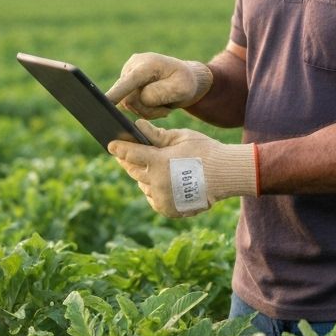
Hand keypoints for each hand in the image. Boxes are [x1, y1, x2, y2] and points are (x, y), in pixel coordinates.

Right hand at [106, 52, 212, 118]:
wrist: (185, 79)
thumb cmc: (185, 82)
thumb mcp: (182, 88)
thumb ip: (162, 92)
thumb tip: (139, 96)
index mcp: (147, 64)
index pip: (129, 81)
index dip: (117, 92)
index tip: (105, 102)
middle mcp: (133, 66)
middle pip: (129, 99)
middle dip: (148, 109)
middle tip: (166, 109)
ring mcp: (127, 74)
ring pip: (129, 104)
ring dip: (147, 110)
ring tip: (163, 104)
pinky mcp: (126, 84)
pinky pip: (129, 105)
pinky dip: (144, 109)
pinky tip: (156, 104)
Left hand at [108, 120, 257, 217]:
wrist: (226, 175)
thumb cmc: (204, 150)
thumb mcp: (181, 137)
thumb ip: (157, 134)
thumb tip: (136, 126)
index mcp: (158, 162)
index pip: (130, 153)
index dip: (118, 148)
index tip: (110, 144)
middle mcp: (157, 183)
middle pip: (132, 170)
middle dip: (128, 161)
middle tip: (125, 154)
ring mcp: (162, 198)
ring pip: (142, 184)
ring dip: (144, 176)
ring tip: (152, 167)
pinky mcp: (167, 209)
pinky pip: (152, 197)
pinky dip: (154, 189)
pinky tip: (163, 181)